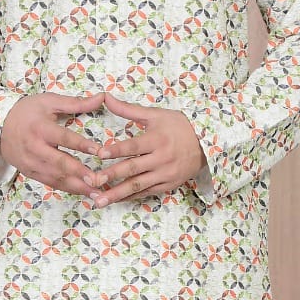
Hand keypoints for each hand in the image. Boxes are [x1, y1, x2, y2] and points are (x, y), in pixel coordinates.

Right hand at [0, 90, 106, 196]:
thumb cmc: (27, 111)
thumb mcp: (49, 101)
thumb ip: (76, 103)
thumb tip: (101, 97)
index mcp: (40, 128)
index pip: (64, 138)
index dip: (81, 145)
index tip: (99, 151)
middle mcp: (34, 148)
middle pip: (60, 162)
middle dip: (80, 173)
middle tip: (99, 180)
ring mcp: (31, 163)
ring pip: (56, 177)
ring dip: (77, 186)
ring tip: (97, 193)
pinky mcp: (30, 172)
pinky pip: (50, 183)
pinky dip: (67, 189)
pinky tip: (83, 192)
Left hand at [90, 91, 204, 206]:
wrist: (207, 144)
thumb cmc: (178, 126)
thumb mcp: (155, 115)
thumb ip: (128, 109)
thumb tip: (106, 97)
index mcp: (157, 139)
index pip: (133, 146)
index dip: (117, 150)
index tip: (100, 154)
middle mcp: (161, 159)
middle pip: (133, 169)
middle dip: (112, 176)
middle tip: (92, 182)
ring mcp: (165, 174)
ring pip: (138, 185)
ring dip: (117, 194)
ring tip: (99, 201)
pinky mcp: (168, 185)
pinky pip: (146, 193)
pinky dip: (130, 197)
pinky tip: (116, 200)